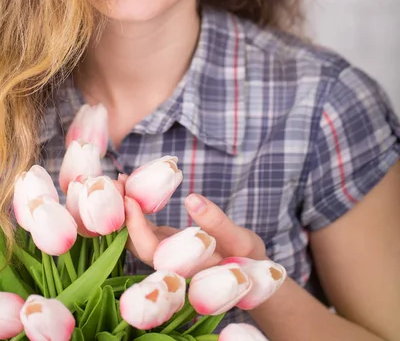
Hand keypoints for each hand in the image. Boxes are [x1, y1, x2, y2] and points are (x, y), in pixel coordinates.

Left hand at [124, 192, 267, 268]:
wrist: (250, 276)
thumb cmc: (249, 258)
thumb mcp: (241, 240)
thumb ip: (217, 222)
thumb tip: (191, 198)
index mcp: (183, 268)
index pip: (150, 249)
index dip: (135, 224)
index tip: (129, 196)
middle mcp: (167, 264)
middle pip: (134, 243)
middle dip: (121, 213)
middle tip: (117, 181)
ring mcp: (165, 252)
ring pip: (136, 234)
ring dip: (125, 208)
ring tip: (122, 180)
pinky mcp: (166, 242)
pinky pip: (145, 226)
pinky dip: (137, 207)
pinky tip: (134, 187)